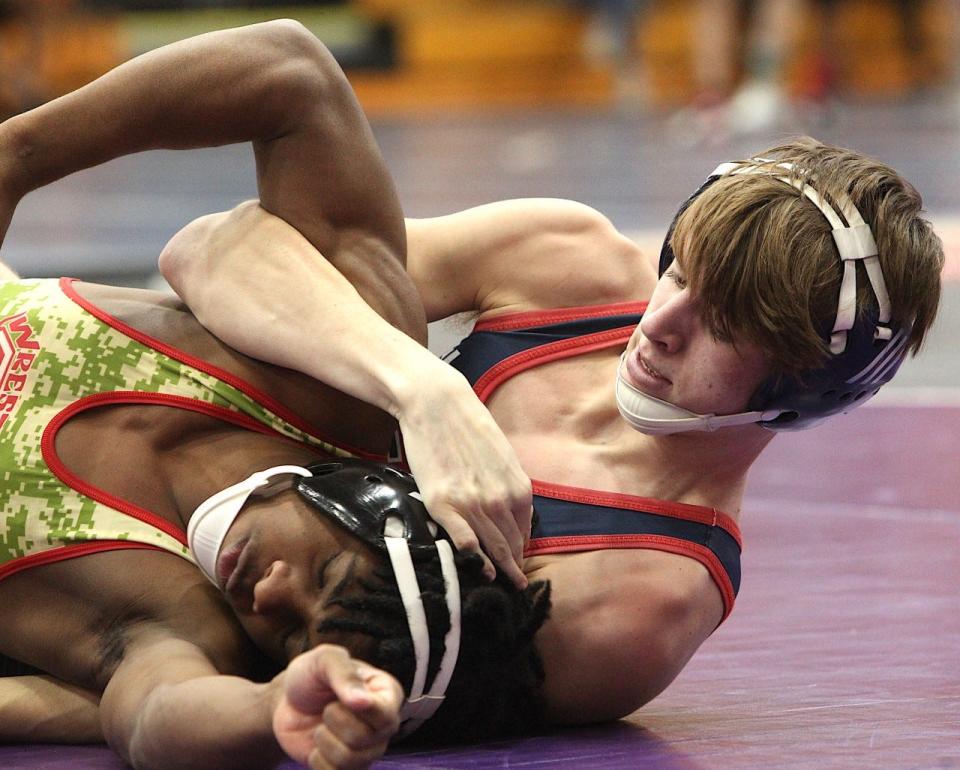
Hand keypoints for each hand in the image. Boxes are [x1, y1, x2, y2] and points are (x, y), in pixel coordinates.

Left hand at [273, 645, 402, 769]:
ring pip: (351, 760)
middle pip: (365, 739)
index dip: (362, 711)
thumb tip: (363, 702)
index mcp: (387, 693)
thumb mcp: (325, 660)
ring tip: (321, 726)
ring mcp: (368, 749)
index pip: (386, 714)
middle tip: (327, 708)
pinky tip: (317, 746)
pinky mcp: (348, 767)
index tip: (337, 700)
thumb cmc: (311, 675)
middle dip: (334, 722)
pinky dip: (318, 762)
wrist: (287, 701)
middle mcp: (384, 724)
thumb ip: (344, 674)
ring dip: (324, 741)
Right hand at [397, 367, 532, 588]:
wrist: (437, 405)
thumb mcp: (502, 458)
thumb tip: (511, 515)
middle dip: (514, 567)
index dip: (521, 551)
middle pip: (510, 545)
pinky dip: (474, 559)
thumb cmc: (468, 427)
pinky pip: (465, 542)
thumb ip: (509, 487)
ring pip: (491, 548)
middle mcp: (500, 500)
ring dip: (499, 569)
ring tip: (502, 584)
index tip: (519, 564)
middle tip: (516, 585)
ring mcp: (472, 504)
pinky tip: (479, 570)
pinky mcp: (444, 504)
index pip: (524, 532)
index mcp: (519, 489)